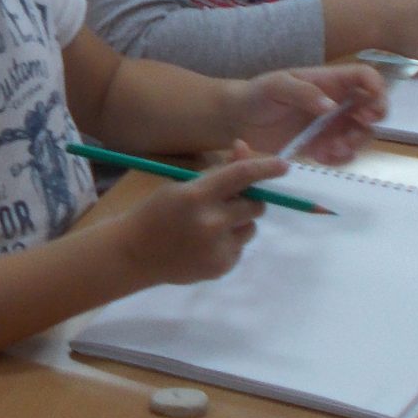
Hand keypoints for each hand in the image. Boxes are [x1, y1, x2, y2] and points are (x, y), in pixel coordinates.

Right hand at [121, 150, 289, 288]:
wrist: (134, 254)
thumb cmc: (155, 213)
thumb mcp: (182, 186)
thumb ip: (216, 173)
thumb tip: (244, 150)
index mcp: (197, 196)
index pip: (241, 176)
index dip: (266, 168)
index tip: (284, 166)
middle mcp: (212, 222)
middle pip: (254, 205)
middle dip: (249, 199)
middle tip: (231, 201)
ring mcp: (218, 248)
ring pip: (250, 228)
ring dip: (239, 222)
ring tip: (212, 226)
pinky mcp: (221, 267)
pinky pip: (239, 247)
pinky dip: (229, 242)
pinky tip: (205, 244)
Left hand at [226, 63, 387, 164]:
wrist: (239, 118)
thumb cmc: (258, 93)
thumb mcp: (277, 85)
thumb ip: (304, 92)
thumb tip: (331, 107)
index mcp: (330, 81)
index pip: (366, 77)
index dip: (378, 88)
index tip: (373, 106)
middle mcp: (337, 102)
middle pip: (372, 108)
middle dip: (372, 120)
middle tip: (358, 127)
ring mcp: (332, 125)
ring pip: (362, 134)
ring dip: (355, 143)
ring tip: (332, 149)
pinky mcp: (323, 145)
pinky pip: (343, 154)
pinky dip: (339, 158)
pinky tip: (321, 157)